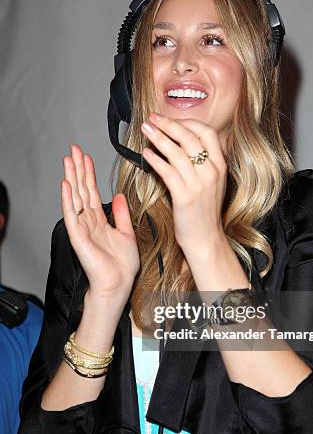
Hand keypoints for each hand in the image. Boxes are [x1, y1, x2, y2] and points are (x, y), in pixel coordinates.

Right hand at [61, 144, 139, 300]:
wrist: (118, 284)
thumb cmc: (121, 266)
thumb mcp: (126, 233)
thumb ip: (120, 214)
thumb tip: (118, 196)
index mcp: (99, 221)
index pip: (91, 191)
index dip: (89, 173)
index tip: (86, 157)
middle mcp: (88, 222)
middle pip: (81, 189)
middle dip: (77, 168)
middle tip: (74, 149)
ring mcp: (82, 228)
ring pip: (74, 197)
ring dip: (71, 177)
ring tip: (68, 159)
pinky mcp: (78, 236)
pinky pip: (72, 214)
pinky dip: (68, 199)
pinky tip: (65, 185)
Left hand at [141, 114, 227, 254]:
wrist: (206, 238)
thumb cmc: (204, 211)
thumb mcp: (212, 182)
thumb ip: (203, 162)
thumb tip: (182, 142)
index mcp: (220, 165)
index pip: (207, 132)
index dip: (188, 122)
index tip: (173, 120)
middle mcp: (211, 172)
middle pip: (189, 137)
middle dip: (168, 124)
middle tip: (153, 118)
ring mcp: (199, 184)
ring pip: (176, 152)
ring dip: (158, 137)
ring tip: (145, 130)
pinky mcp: (184, 196)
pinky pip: (167, 171)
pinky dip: (155, 160)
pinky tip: (146, 154)